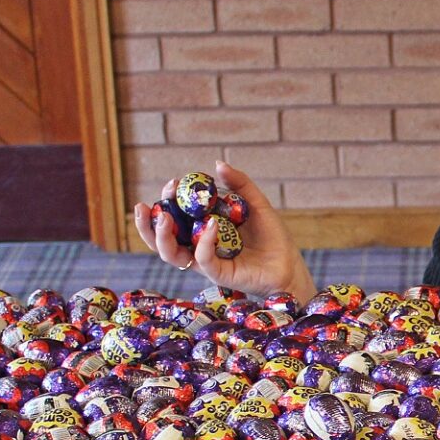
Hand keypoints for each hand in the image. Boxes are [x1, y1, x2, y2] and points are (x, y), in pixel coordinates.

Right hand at [133, 161, 315, 301]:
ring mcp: (205, 260)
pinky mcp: (218, 274)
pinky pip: (202, 259)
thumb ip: (239, 184)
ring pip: (170, 253)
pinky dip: (203, 242)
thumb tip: (217, 164)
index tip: (172, 183)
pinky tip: (210, 225)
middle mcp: (198, 244)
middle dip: (149, 221)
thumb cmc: (272, 238)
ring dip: (160, 235)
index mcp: (202, 227)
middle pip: (161, 237)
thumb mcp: (256, 204)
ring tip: (162, 217)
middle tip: (149, 204)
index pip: (174, 215)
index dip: (167, 200)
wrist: (289, 265)